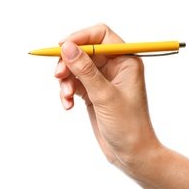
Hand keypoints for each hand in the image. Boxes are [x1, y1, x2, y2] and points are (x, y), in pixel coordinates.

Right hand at [54, 24, 159, 171]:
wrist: (131, 153)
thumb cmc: (128, 125)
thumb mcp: (105, 96)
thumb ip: (85, 70)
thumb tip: (67, 46)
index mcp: (126, 61)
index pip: (101, 35)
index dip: (80, 37)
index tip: (62, 47)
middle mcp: (115, 67)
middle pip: (85, 51)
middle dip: (69, 62)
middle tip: (57, 75)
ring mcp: (103, 80)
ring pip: (77, 68)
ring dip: (66, 80)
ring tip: (67, 96)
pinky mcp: (94, 93)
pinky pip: (75, 83)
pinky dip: (68, 92)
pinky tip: (68, 105)